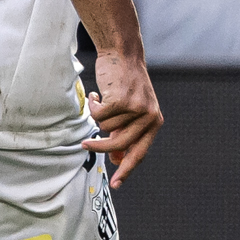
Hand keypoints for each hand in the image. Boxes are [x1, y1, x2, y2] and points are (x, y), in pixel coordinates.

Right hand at [82, 48, 163, 182]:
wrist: (123, 54)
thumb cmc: (125, 83)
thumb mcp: (130, 112)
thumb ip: (125, 134)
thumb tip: (116, 160)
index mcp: (154, 122)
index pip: (139, 152)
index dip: (127, 170)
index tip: (117, 185)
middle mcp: (149, 116)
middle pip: (119, 144)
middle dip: (99, 146)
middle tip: (85, 145)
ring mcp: (136, 108)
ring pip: (105, 126)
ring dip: (99, 114)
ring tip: (102, 99)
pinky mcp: (122, 99)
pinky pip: (99, 114)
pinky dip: (94, 105)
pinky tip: (98, 94)